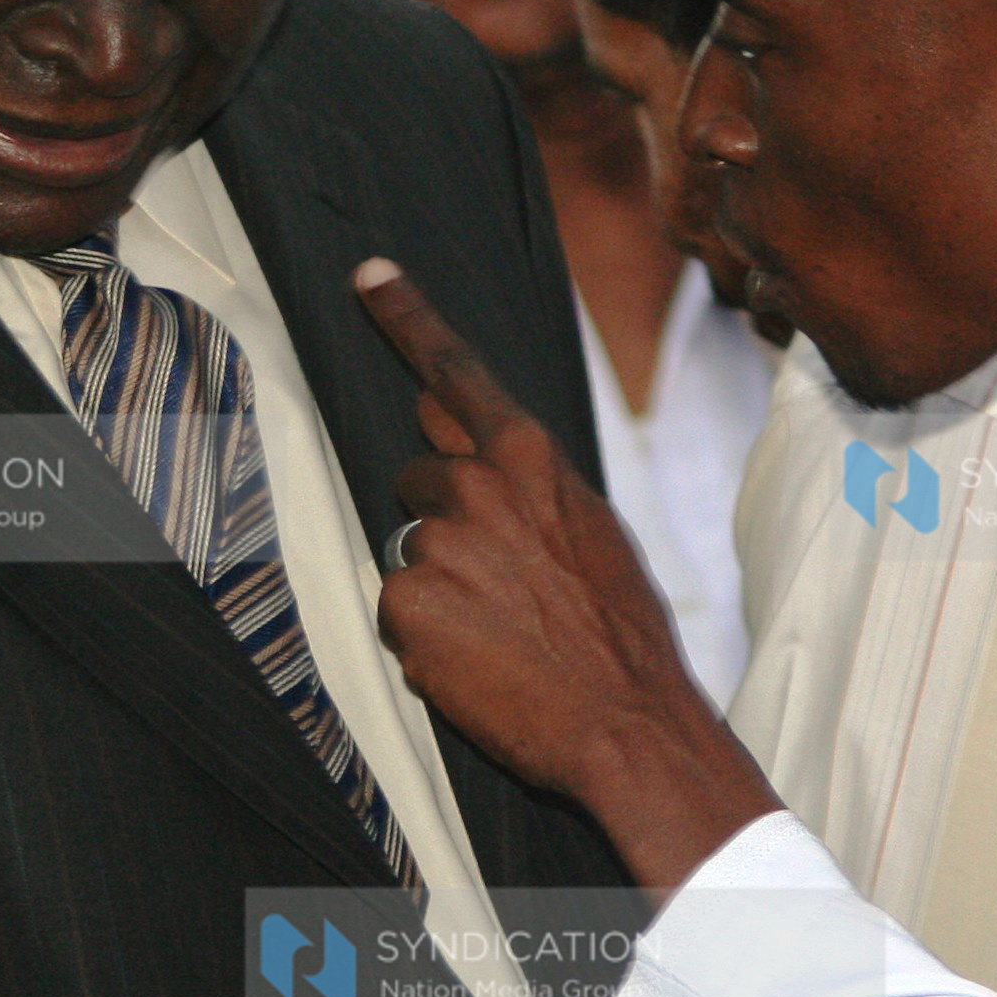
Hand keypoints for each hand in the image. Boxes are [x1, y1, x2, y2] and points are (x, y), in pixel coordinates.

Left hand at [353, 258, 780, 895]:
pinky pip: (398, 611)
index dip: (406, 316)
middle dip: (441, 516)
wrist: (628, 722)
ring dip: (440, 583)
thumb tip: (467, 459)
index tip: (367, 274)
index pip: (454, 371)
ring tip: (503, 628)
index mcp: (530, 457)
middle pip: (417, 475)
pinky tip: (480, 660)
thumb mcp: (589, 529)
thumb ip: (525, 483)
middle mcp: (476, 485)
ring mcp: (436, 542)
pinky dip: (427, 637)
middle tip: (500, 580)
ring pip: (410, 549)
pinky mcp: (405, 603)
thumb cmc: (618, 632)